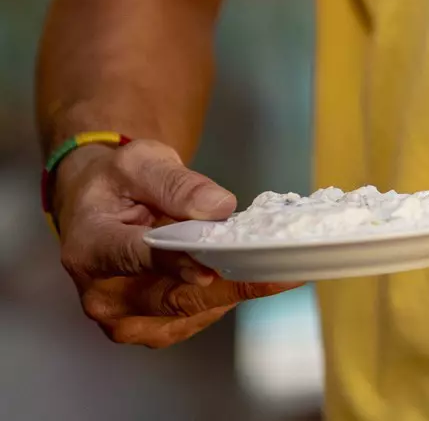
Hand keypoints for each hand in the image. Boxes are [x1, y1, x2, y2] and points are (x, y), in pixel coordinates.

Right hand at [53, 138, 299, 346]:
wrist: (99, 207)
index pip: (136, 258)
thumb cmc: (117, 182)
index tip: (212, 267)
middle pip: (169, 298)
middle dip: (227, 285)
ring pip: (187, 314)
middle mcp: (101, 295)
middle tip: (277, 273)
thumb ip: (177, 184)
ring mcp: (123, 318)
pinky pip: (193, 319)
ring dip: (233, 294)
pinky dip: (225, 300)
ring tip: (276, 272)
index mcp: (90, 248)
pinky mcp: (147, 326)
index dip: (176, 264)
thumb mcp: (141, 164)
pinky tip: (253, 278)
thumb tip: (218, 207)